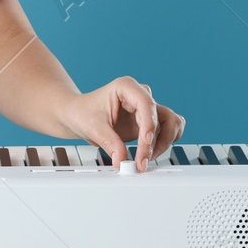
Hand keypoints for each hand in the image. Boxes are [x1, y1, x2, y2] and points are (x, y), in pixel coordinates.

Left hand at [57, 76, 184, 170]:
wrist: (76, 115)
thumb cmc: (82, 112)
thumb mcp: (92, 127)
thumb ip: (109, 143)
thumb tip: (122, 160)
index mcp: (126, 87)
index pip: (146, 103)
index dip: (149, 125)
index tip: (145, 144)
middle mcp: (140, 96)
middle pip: (163, 116)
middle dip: (155, 141)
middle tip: (142, 160)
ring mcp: (146, 110)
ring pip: (171, 123)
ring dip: (163, 143)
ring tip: (145, 159)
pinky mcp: (148, 123)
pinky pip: (168, 131)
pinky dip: (164, 143)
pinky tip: (150, 154)